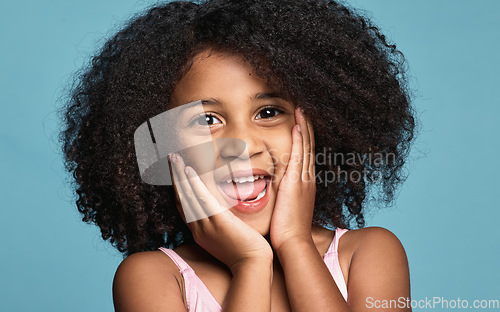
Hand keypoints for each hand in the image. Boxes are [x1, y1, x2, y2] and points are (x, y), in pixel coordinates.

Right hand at [168, 153, 272, 270]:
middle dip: (173, 177)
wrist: (252, 264)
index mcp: (199, 231)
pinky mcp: (218, 221)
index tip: (174, 173)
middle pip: (180, 198)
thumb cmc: (243, 251)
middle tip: (170, 158)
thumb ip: (219, 222)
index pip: (182, 206)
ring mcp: (206, 224)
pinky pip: (202, 199)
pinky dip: (193, 184)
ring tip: (174, 158)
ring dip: (179, 175)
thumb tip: (220, 210)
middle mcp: (198, 227)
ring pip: (187, 196)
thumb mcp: (225, 236)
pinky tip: (188, 170)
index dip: (177, 188)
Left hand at [269, 107, 315, 252]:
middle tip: (304, 108)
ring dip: (304, 127)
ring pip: (306, 147)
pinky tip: (297, 126)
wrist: (293, 243)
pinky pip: (299, 156)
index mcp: (304, 183)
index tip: (301, 121)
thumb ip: (281, 195)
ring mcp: (304, 179)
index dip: (304, 137)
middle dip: (307, 126)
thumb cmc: (286, 229)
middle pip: (309, 146)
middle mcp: (307, 178)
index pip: (305, 154)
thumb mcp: (285, 207)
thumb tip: (271, 188)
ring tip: (302, 109)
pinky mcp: (297, 182)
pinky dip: (300, 140)